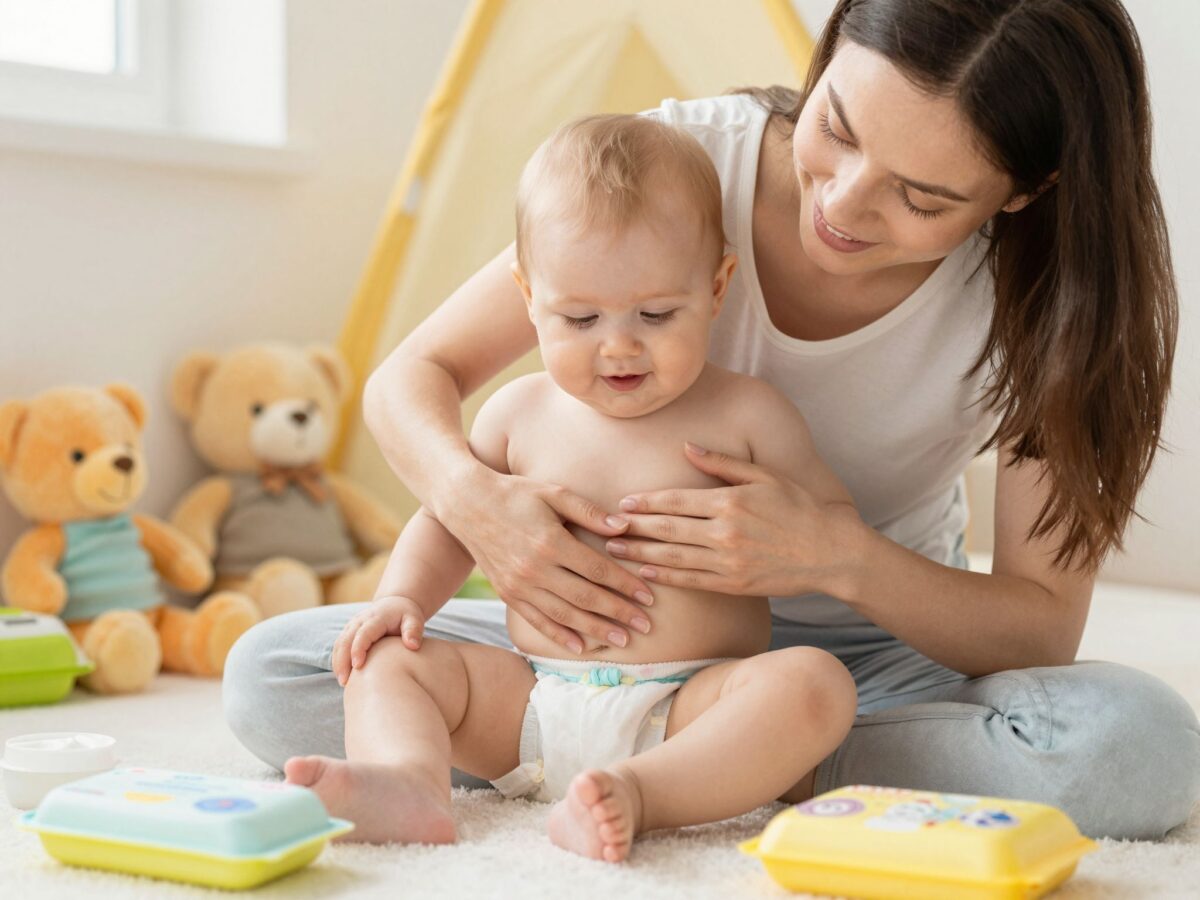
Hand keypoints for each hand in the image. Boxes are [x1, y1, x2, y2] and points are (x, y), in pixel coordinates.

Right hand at [333, 596, 425, 685]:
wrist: (395, 604)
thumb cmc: (406, 615)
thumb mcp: (414, 619)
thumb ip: (414, 630)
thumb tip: (412, 646)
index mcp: (376, 617)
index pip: (363, 633)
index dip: (358, 649)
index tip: (358, 666)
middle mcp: (360, 620)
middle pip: (345, 640)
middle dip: (342, 661)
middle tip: (345, 682)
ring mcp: (352, 626)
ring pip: (339, 644)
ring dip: (338, 663)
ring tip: (343, 683)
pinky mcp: (349, 632)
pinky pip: (339, 647)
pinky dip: (338, 661)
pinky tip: (343, 676)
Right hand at [437, 467, 655, 654]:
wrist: (466, 504)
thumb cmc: (515, 493)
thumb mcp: (554, 493)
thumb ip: (589, 512)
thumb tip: (624, 527)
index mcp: (551, 542)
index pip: (598, 570)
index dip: (626, 585)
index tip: (648, 596)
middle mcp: (535, 569)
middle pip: (586, 597)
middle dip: (619, 613)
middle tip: (646, 626)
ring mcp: (519, 585)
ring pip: (565, 615)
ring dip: (596, 630)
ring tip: (622, 641)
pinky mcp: (507, 594)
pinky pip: (537, 620)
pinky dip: (559, 636)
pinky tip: (579, 647)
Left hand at [607, 443, 863, 597]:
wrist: (830, 552)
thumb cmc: (798, 508)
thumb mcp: (764, 476)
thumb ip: (722, 463)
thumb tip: (687, 447)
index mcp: (730, 501)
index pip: (676, 501)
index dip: (645, 503)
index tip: (622, 503)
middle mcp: (725, 532)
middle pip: (667, 529)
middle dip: (634, 528)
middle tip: (607, 527)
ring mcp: (729, 561)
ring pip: (673, 557)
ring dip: (640, 553)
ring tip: (615, 550)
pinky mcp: (734, 585)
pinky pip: (692, 580)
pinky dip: (666, 576)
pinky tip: (646, 572)